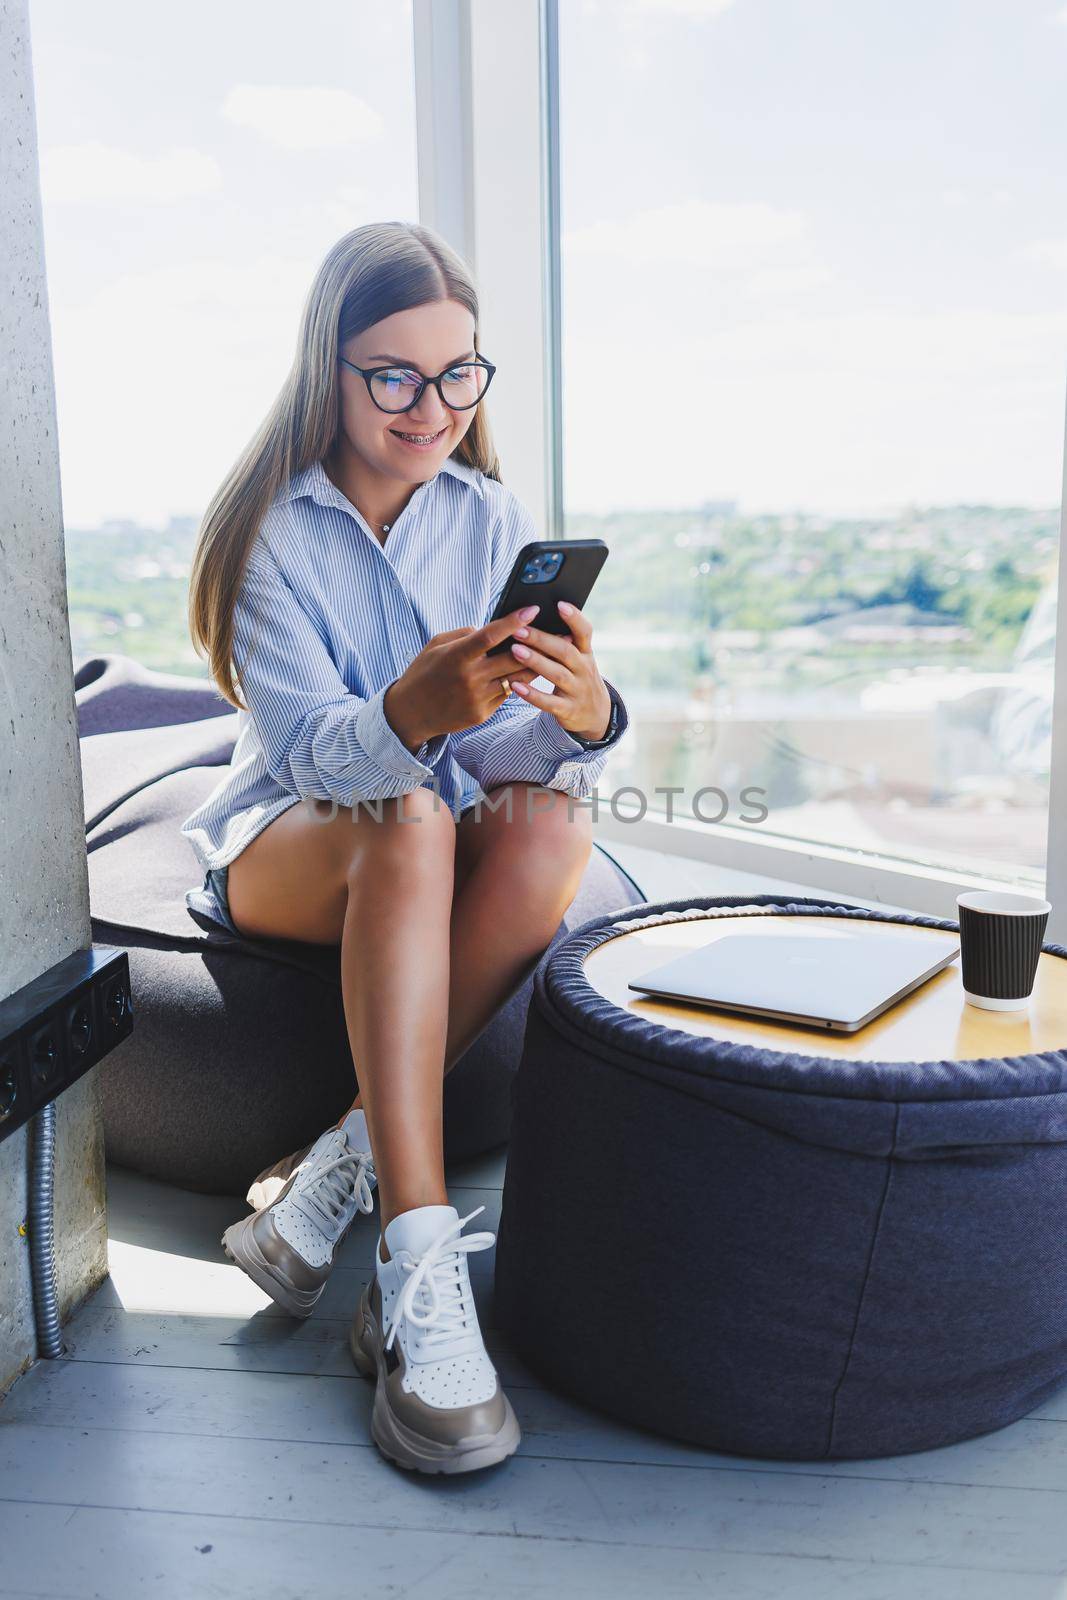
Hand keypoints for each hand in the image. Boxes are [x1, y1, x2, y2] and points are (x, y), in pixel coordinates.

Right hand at [383, 605, 544, 750]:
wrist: (410, 713)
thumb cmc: (424, 672)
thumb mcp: (436, 645)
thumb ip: (465, 635)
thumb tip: (492, 629)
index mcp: (456, 656)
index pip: (490, 635)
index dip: (514, 622)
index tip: (533, 609)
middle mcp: (469, 678)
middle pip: (513, 659)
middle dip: (538, 645)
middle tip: (559, 633)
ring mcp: (477, 699)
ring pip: (516, 679)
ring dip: (535, 665)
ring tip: (552, 653)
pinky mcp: (482, 714)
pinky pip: (506, 695)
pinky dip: (516, 683)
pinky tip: (527, 674)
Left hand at [506, 601, 612, 741]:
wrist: (596, 714)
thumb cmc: (577, 677)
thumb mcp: (578, 659)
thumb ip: (562, 642)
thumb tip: (532, 618)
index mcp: (585, 653)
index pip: (584, 632)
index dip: (574, 618)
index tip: (559, 604)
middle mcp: (584, 670)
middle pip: (564, 651)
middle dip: (541, 639)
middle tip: (519, 629)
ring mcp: (577, 690)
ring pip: (557, 675)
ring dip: (535, 662)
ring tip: (514, 651)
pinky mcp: (568, 710)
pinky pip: (549, 703)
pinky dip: (533, 694)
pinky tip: (516, 685)